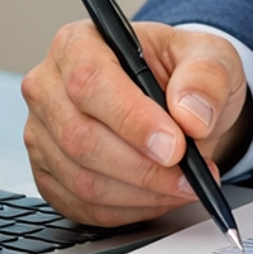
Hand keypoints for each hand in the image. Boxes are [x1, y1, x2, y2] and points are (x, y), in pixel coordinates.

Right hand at [22, 21, 250, 227]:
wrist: (176, 100)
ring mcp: (43, 134)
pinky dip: (128, 209)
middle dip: (144, 167)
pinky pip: (82, 205)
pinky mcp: (49, 175)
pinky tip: (159, 196)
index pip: (89, 82)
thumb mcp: (209, 57)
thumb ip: (206, 77)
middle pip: (80, 137)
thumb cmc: (181, 72)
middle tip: (190, 176)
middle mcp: (49, 88)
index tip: (175, 145)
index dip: (132, 119)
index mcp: (79, 44)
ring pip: (82, 179)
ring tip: (184, 186)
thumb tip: (191, 114)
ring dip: (141, 193)